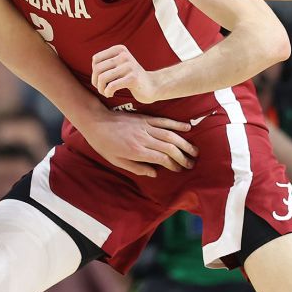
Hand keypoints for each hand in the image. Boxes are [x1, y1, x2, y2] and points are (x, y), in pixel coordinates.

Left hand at [81, 109, 195, 176]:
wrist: (97, 122)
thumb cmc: (104, 145)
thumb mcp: (117, 161)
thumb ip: (136, 168)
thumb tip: (154, 173)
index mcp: (137, 151)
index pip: (162, 158)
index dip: (173, 165)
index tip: (179, 169)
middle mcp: (144, 138)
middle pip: (169, 147)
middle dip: (183, 156)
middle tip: (191, 163)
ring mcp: (145, 127)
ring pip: (170, 134)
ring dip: (184, 143)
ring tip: (194, 150)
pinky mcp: (145, 118)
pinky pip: (164, 121)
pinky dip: (177, 124)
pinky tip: (187, 128)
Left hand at [90, 44, 163, 103]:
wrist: (152, 85)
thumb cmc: (131, 77)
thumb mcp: (119, 65)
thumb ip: (106, 63)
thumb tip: (93, 68)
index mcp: (119, 49)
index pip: (95, 59)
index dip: (94, 72)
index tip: (101, 80)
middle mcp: (124, 55)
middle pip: (97, 69)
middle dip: (96, 82)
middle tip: (102, 89)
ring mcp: (129, 66)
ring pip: (103, 78)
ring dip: (101, 89)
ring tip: (106, 92)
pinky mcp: (132, 78)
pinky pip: (111, 86)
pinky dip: (107, 92)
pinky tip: (111, 94)